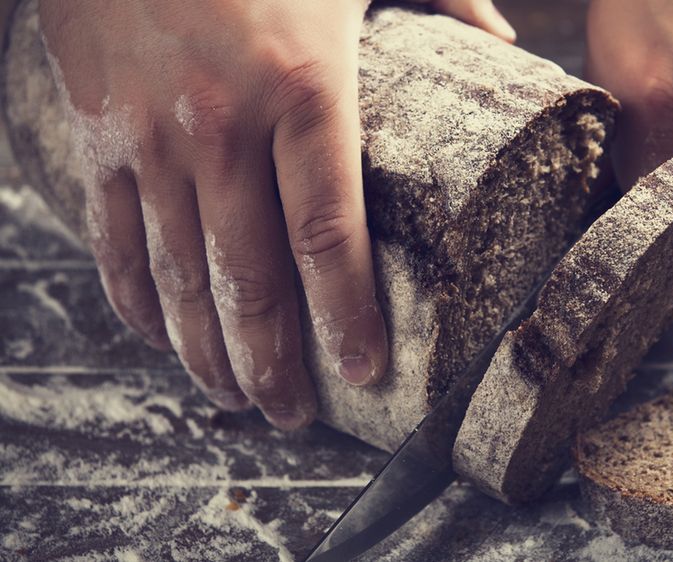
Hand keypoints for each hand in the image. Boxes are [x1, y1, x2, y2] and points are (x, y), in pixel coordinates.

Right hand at [38, 0, 512, 429]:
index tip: (366, 372)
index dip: (348, 315)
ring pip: (179, 277)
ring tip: (239, 398)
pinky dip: (140, 302)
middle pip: (251, 279)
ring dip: (209, 353)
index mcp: (302, 88)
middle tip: (296, 416)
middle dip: (276, 363)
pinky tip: (165, 338)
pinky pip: (116, 242)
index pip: (329, 234)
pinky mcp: (96, 136)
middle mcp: (221, 126)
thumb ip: (443, 0)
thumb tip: (508, 45)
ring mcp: (148, 137)